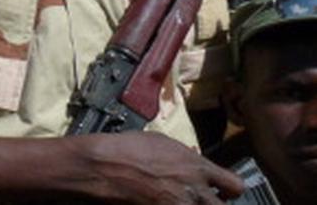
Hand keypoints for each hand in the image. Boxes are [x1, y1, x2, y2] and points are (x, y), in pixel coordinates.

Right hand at [73, 131, 242, 203]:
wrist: (104, 166)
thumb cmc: (129, 148)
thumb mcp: (162, 142)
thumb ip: (185, 156)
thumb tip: (194, 160)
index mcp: (198, 167)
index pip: (235, 185)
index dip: (230, 189)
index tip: (223, 190)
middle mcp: (195, 190)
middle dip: (216, 204)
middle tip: (204, 200)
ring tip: (181, 201)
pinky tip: (162, 203)